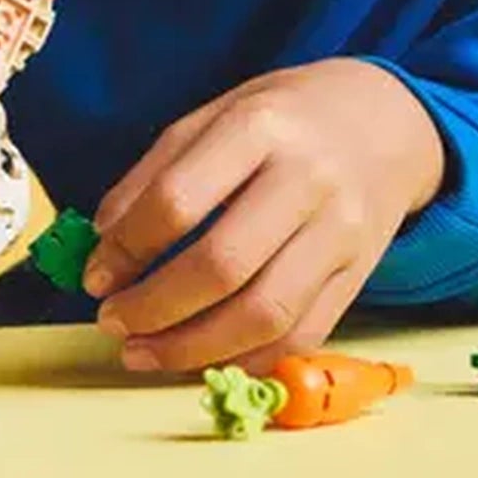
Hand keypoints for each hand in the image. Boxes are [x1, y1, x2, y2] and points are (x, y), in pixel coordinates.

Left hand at [80, 59, 444, 373]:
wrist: (383, 122)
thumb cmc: (282, 120)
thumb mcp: (213, 117)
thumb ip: (154, 176)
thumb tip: (102, 244)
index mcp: (258, 128)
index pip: (178, 201)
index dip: (126, 249)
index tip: (94, 277)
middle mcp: (307, 180)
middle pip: (222, 265)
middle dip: (153, 308)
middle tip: (112, 323)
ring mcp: (341, 233)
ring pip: (263, 314)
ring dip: (192, 348)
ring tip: (144, 353)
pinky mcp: (359, 276)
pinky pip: (300, 336)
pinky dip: (244, 360)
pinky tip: (201, 359)